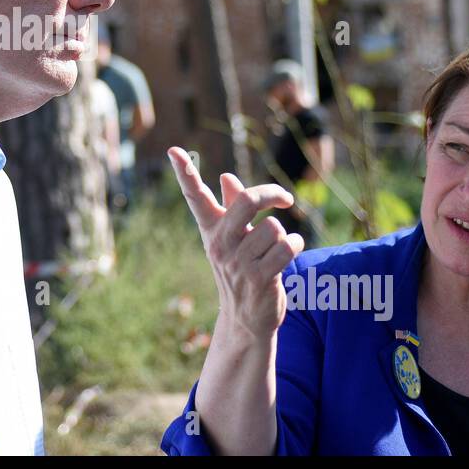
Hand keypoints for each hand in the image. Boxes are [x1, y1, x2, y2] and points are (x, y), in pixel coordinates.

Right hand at [168, 147, 303, 344]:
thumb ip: (231, 208)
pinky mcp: (259, 278)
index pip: (195, 197)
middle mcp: (221, 243)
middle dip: (270, 194)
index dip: (185, 172)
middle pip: (246, 200)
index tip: (173, 150)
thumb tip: (226, 178)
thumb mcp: (233, 240)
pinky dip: (294, 246)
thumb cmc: (241, 271)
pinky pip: (286, 247)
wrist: (246, 318)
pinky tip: (289, 254)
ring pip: (273, 227)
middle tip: (284, 199)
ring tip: (276, 251)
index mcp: (212, 229)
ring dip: (283, 236)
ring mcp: (238, 262)